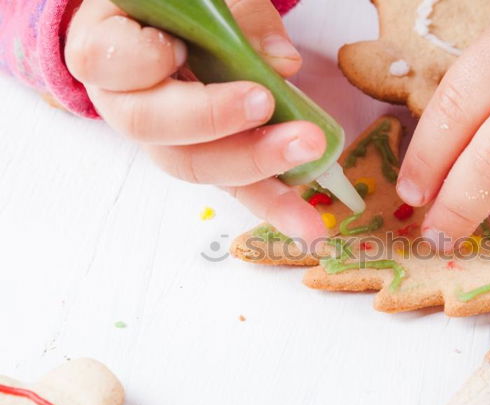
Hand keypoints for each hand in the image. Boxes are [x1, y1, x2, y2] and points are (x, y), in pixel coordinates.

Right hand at [66, 0, 327, 243]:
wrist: (168, 32)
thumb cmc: (179, 10)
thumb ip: (237, 15)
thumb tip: (282, 64)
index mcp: (109, 49)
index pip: (107, 62)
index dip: (144, 61)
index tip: (180, 50)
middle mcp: (127, 103)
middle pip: (155, 127)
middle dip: (213, 119)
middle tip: (265, 103)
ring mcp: (167, 142)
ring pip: (197, 165)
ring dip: (256, 165)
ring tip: (307, 152)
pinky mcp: (208, 163)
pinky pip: (236, 188)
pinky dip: (275, 203)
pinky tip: (306, 225)